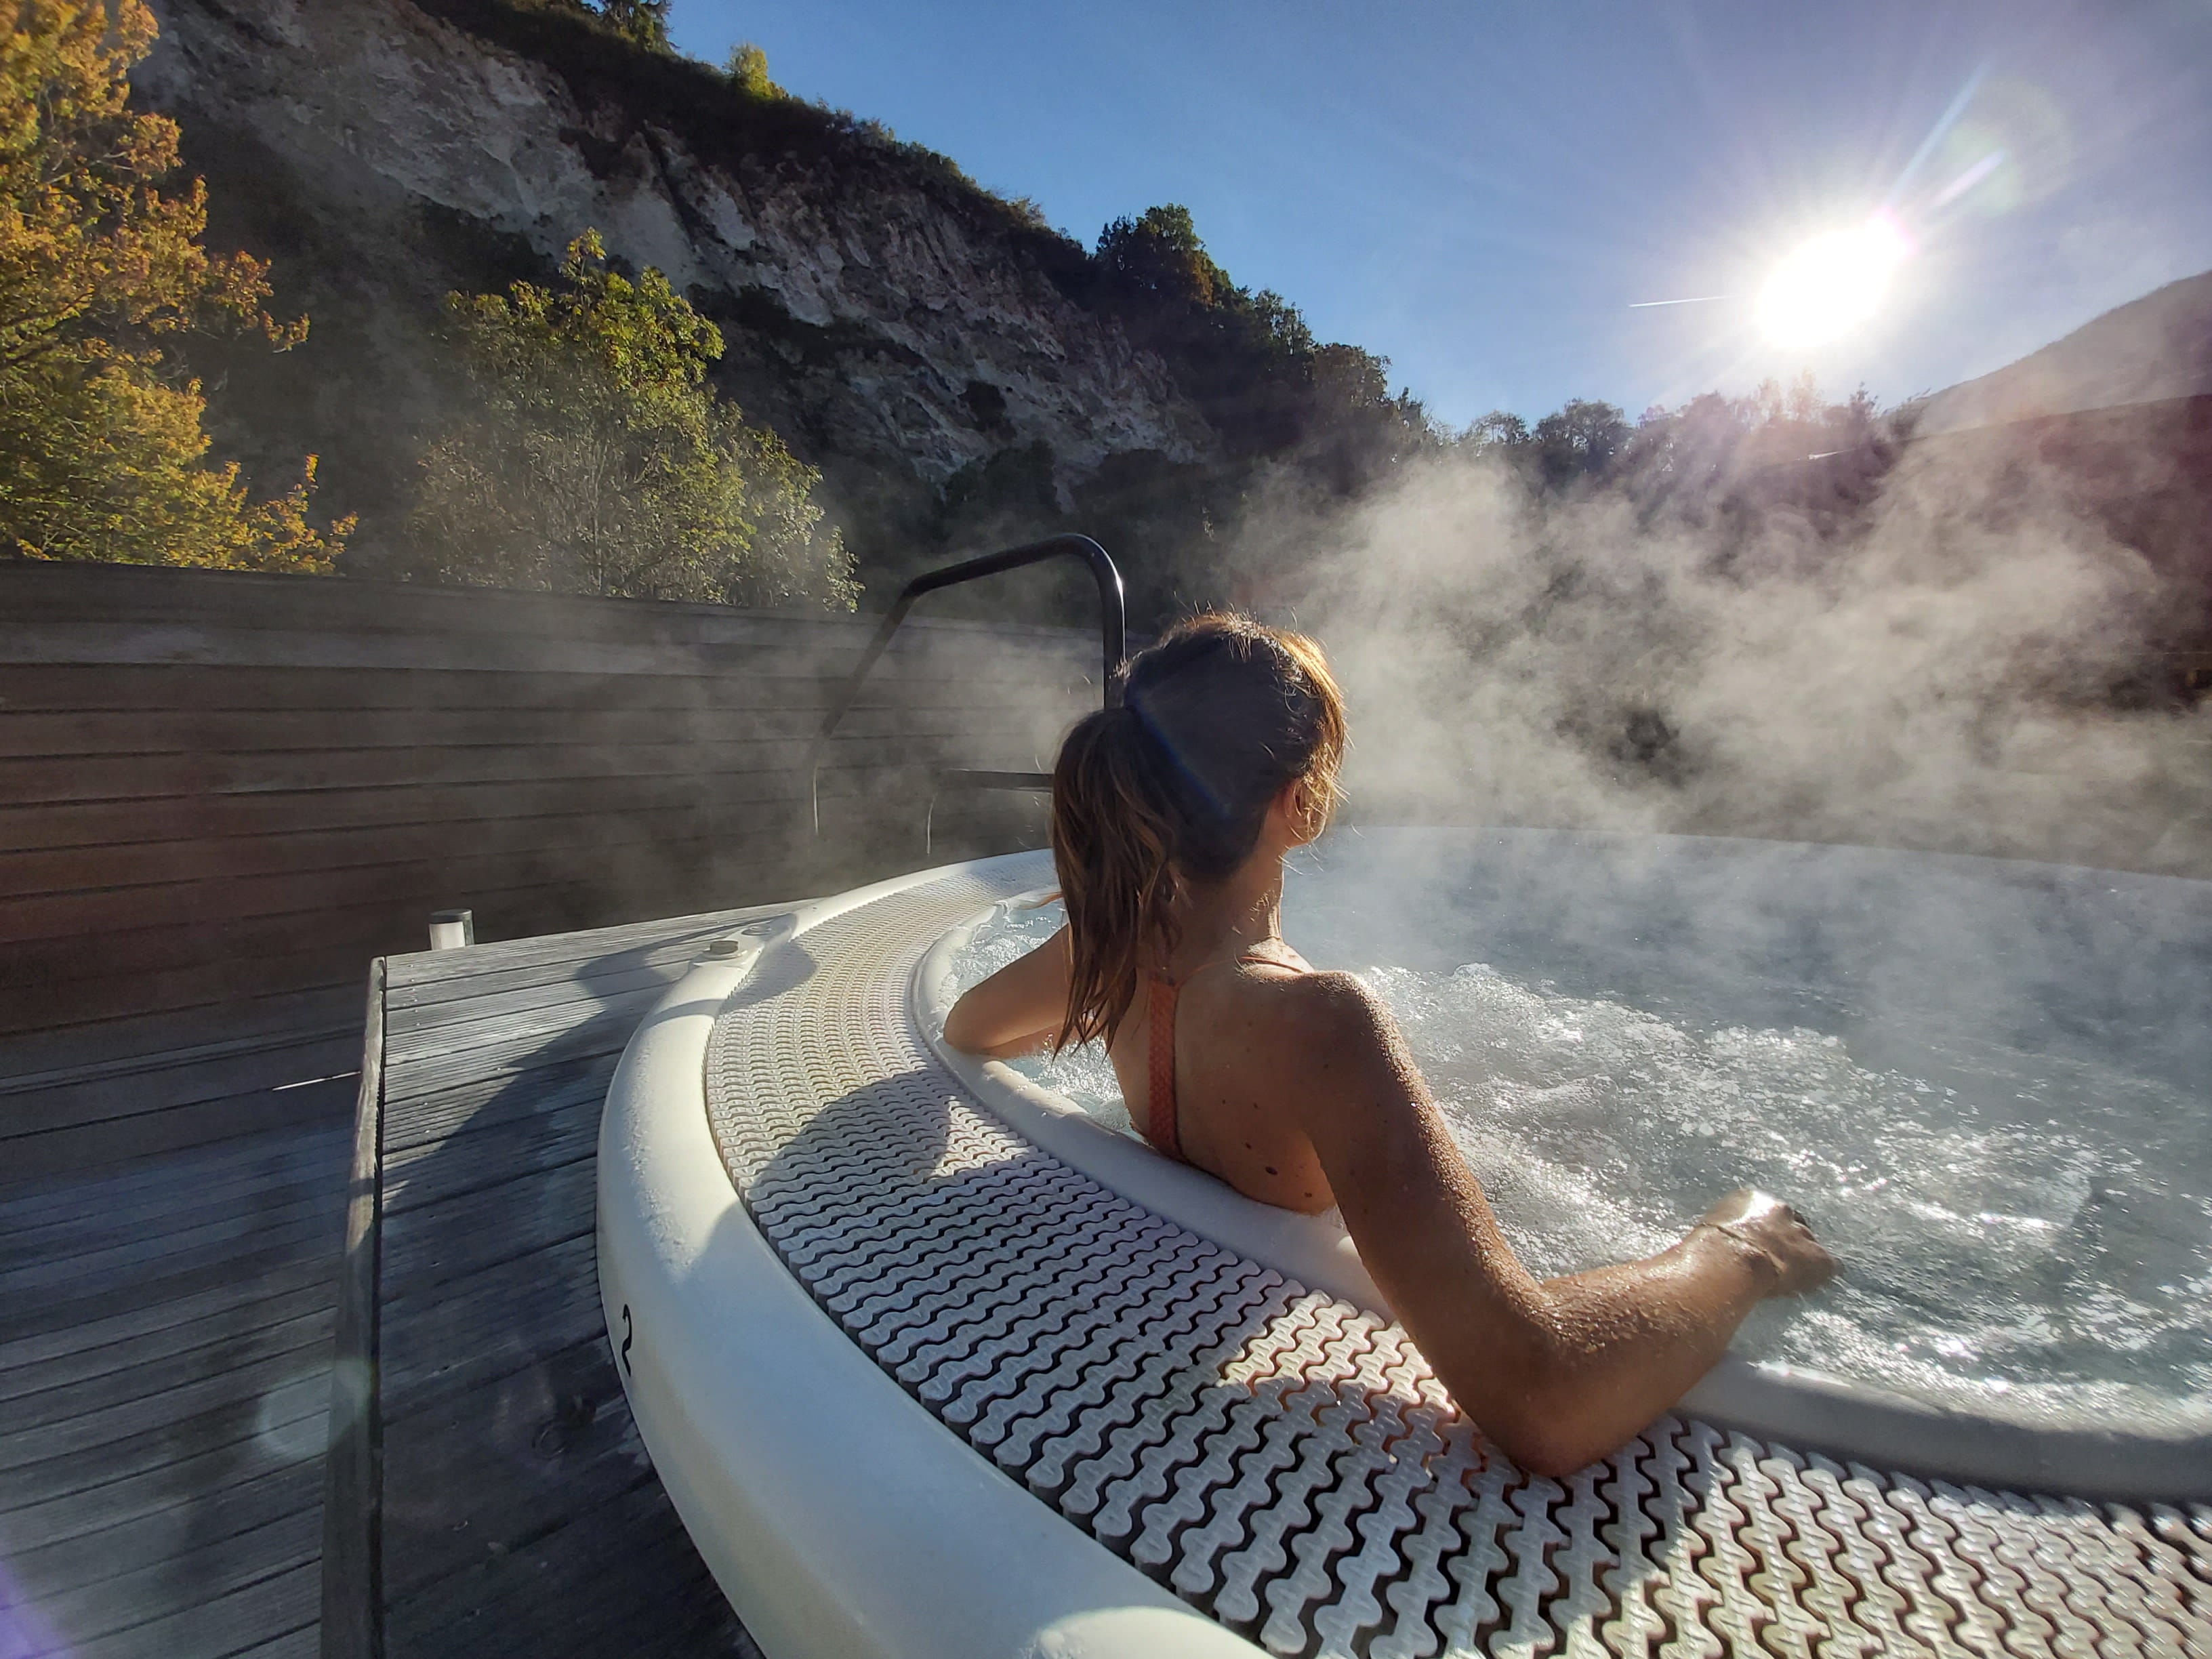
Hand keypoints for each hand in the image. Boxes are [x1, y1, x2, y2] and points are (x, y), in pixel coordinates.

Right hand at [1695, 1187, 1836, 1296]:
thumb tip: (1717, 1242)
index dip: (1765, 1229)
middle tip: (1778, 1258)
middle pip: (1793, 1223)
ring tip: (1793, 1274)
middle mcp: (1783, 1210)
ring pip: (1810, 1245)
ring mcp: (1802, 1233)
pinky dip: (1822, 1274)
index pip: (1766, 1211)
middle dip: (1789, 1239)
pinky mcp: (1820, 1258)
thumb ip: (1725, 1229)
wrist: (1733, 1259)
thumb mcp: (1712, 1227)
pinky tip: (1814, 1283)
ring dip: (1803, 1257)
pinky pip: (1830, 1266)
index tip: (1759, 1243)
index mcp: (1754, 1199)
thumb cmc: (1711, 1245)